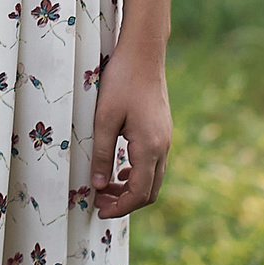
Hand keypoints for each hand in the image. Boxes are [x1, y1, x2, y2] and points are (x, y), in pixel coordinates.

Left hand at [89, 40, 170, 218]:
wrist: (144, 53)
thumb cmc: (121, 81)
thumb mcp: (103, 119)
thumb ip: (101, 154)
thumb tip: (98, 185)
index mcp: (149, 147)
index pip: (139, 193)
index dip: (120, 207)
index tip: (99, 211)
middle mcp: (163, 147)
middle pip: (149, 191)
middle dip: (125, 202)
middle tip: (99, 202)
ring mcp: (165, 139)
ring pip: (153, 178)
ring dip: (131, 188)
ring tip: (105, 187)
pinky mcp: (162, 131)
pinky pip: (153, 164)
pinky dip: (137, 174)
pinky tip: (119, 169)